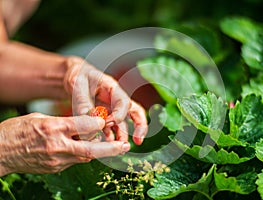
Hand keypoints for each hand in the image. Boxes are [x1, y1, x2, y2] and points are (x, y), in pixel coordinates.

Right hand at [0, 113, 130, 174]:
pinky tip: (88, 148)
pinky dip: (84, 154)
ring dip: (100, 152)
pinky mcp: (55, 168)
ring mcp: (56, 160)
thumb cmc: (16, 131)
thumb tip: (88, 122)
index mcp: (53, 128)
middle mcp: (57, 146)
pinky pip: (75, 161)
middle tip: (124, 146)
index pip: (84, 126)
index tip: (106, 120)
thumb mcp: (40, 117)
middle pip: (90, 148)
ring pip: (85, 156)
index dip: (98, 123)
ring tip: (114, 147)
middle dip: (110, 148)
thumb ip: (65, 121)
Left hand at [63, 57, 147, 144]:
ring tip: (119, 150)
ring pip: (123, 124)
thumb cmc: (78, 76)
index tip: (107, 123)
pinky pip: (111, 129)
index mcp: (113, 88)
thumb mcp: (77, 84)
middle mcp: (117, 99)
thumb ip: (83, 101)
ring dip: (122, 137)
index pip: (124, 102)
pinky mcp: (106, 117)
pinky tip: (105, 146)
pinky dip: (110, 138)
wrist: (76, 77)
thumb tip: (90, 118)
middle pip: (136, 112)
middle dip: (140, 126)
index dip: (118, 115)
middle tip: (138, 141)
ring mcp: (112, 109)